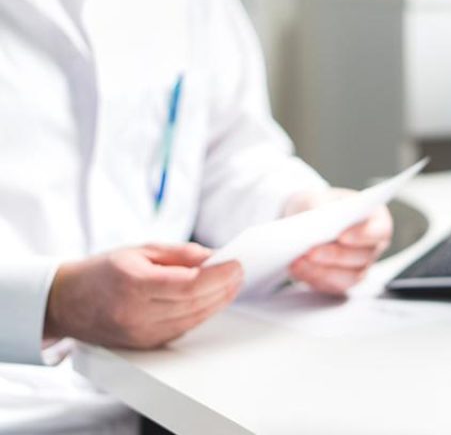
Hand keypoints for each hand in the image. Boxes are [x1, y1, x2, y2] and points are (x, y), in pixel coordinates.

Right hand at [45, 243, 242, 348]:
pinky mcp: (143, 344)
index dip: (218, 276)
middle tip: (239, 274)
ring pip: (192, 320)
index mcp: (134, 282)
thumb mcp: (140, 250)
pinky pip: (182, 330)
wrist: (67, 301)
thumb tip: (215, 256)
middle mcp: (135, 312)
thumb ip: (180, 254)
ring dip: (217, 303)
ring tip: (231, 285)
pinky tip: (211, 301)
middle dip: (223, 288)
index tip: (236, 265)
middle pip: (194, 304)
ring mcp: (139, 333)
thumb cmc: (104, 271)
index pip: (188, 284)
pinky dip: (200, 315)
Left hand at [284, 188, 392, 295]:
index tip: (342, 236)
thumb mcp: (319, 198)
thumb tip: (319, 225)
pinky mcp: (342, 282)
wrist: (306, 221)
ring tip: (300, 261)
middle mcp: (372, 247)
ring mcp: (360, 267)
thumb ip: (322, 208)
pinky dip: (313, 278)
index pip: (379, 231)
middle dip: (335, 256)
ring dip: (322, 271)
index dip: (363, 235)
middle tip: (312, 251)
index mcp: (376, 220)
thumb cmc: (319, 205)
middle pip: (362, 257)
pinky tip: (297, 268)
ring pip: (348, 277)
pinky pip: (332, 286)